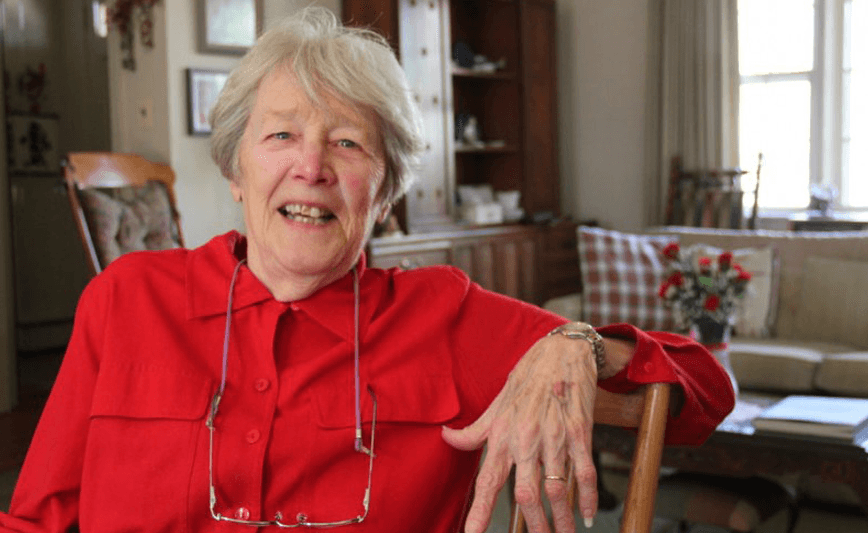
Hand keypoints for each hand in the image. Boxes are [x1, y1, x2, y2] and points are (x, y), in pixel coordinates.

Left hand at [441, 335, 598, 532]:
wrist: (562, 349)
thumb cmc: (528, 376)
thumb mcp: (497, 402)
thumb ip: (474, 429)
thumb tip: (446, 437)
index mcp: (503, 434)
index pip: (487, 479)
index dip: (480, 510)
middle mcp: (526, 439)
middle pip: (526, 493)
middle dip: (532, 525)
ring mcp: (555, 437)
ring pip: (557, 487)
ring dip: (561, 518)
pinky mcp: (580, 431)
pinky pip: (585, 471)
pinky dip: (588, 496)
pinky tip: (587, 515)